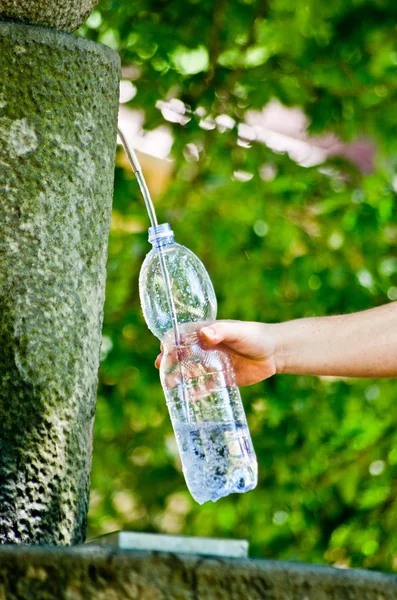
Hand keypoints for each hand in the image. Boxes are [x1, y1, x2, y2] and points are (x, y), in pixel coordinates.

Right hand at [155, 320, 277, 385]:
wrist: (275, 353)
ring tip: (170, 385)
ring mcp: (212, 364)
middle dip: (170, 361)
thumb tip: (205, 335)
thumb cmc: (255, 336)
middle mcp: (205, 348)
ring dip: (178, 377)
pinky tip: (188, 398)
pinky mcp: (221, 379)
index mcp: (206, 333)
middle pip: (181, 355)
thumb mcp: (238, 332)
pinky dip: (195, 392)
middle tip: (162, 369)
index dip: (170, 341)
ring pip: (190, 372)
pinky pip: (205, 386)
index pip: (181, 335)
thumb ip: (222, 331)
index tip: (164, 349)